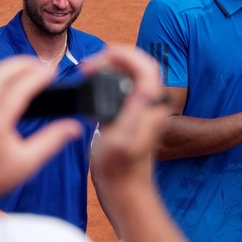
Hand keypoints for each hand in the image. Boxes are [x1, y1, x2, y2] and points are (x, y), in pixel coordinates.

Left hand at [0, 56, 83, 215]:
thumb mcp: (26, 164)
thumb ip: (52, 141)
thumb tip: (74, 127)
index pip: (20, 86)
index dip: (39, 75)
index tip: (54, 72)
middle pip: (2, 72)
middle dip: (25, 64)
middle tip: (43, 67)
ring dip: (7, 65)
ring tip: (25, 69)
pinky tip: (1, 78)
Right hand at [80, 45, 168, 185]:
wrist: (123, 187)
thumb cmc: (120, 167)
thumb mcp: (123, 140)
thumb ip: (135, 112)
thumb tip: (146, 87)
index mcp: (151, 105)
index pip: (146, 66)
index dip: (126, 54)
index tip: (103, 55)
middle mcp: (150, 104)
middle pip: (139, 66)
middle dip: (117, 57)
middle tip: (91, 65)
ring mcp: (141, 108)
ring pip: (131, 74)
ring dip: (111, 66)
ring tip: (90, 71)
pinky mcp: (131, 113)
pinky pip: (123, 86)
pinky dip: (108, 78)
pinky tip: (93, 84)